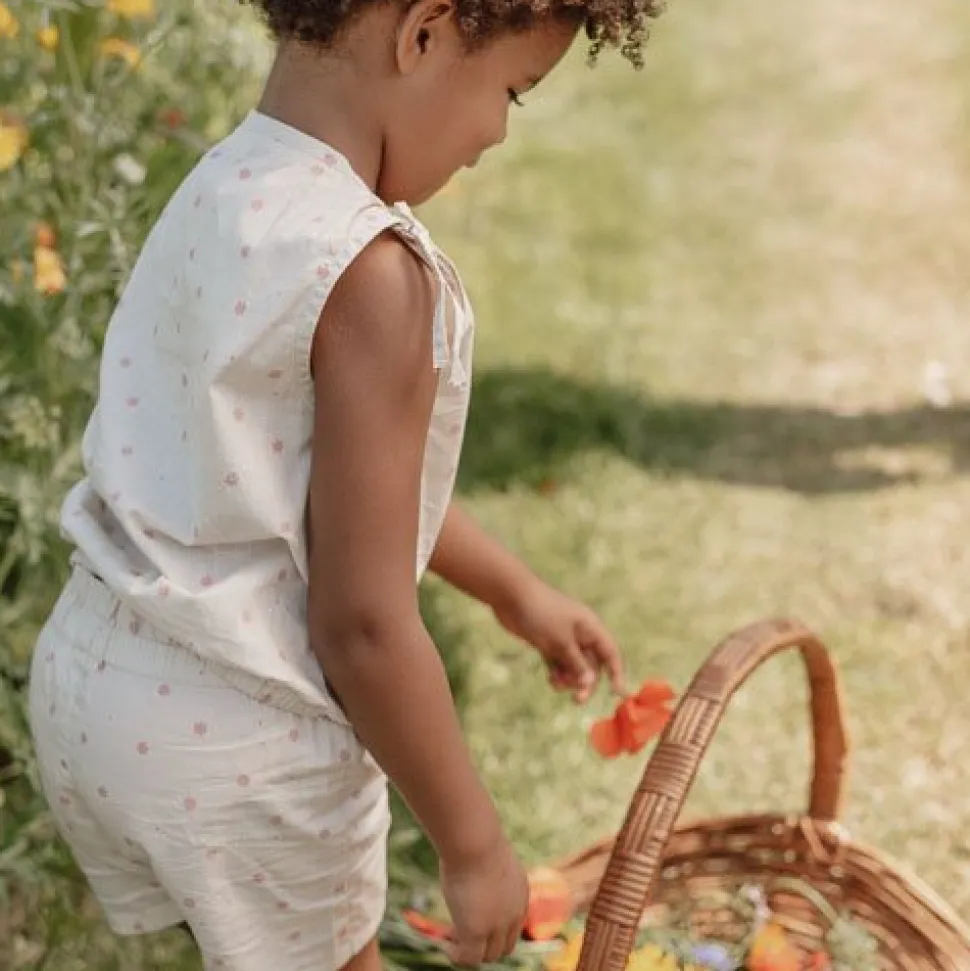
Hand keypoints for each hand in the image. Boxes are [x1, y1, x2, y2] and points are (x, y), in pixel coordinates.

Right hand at [440, 835, 528, 965]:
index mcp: (520, 892)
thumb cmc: (475, 837)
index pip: (513, 924)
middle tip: (459, 929)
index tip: (473, 916)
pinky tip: (445, 944)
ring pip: (489, 955)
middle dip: (484, 943)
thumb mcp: (485, 852)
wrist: (475, 842)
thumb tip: (468, 852)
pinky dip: (457, 956)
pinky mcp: (476, 933)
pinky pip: (469, 959)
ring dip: (469, 950)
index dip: (494, 927)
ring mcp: (497, 926)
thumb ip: (483, 863)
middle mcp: (514, 912)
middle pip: (505, 946)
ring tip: (449, 936)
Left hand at [493, 578, 625, 702]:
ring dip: (569, 679)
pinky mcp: (547, 642)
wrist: (511, 596)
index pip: (610, 653)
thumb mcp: (561, 642)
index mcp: (590, 628)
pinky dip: (557, 674)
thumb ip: (576, 663)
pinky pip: (559, 663)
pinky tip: (551, 680)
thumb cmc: (541, 614)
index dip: (616, 673)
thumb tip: (590, 682)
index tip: (617, 693)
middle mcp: (580, 634)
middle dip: (586, 682)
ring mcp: (563, 638)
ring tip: (556, 684)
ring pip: (574, 666)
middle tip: (577, 700)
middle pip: (592, 664)